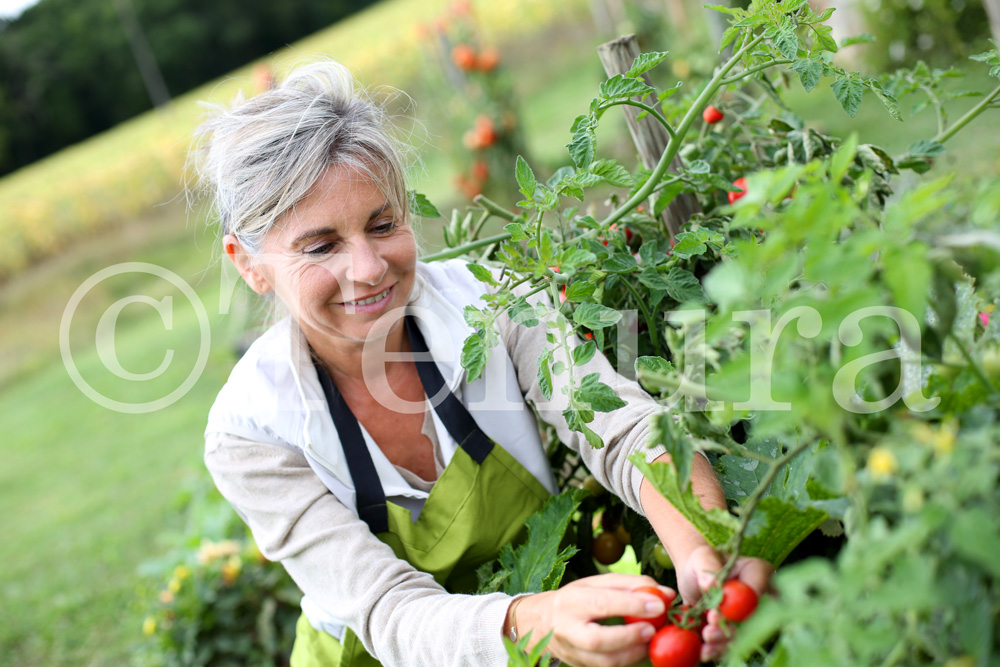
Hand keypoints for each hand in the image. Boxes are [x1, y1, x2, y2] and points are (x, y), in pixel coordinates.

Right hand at [509, 573, 675, 666]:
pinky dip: (627, 661)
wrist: (540, 623)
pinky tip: (640, 650)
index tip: (659, 604)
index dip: (632, 604)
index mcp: (571, 599)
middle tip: (652, 629)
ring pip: (603, 661)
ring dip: (632, 654)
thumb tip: (666, 594)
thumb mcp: (596, 583)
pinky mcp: (579, 666)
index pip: (602, 602)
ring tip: (650, 641)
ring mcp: (572, 651)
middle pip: (597, 639)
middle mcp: (568, 628)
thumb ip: (631, 585)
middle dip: (629, 636)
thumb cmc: (576, 599)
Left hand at [677, 545, 773, 661]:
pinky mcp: (741, 630)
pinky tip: (705, 652)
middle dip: (731, 630)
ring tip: (705, 643)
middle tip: (709, 633)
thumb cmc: (701, 562)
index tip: (714, 615)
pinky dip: (719, 649)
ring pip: (744, 635)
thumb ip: (707, 567)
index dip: (738, 608)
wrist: (693, 578)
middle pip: (753, 619)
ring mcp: (753, 615)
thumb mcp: (701, 557)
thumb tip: (710, 585)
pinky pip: (734, 643)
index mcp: (759, 572)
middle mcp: (762, 596)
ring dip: (725, 643)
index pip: (757, 592)